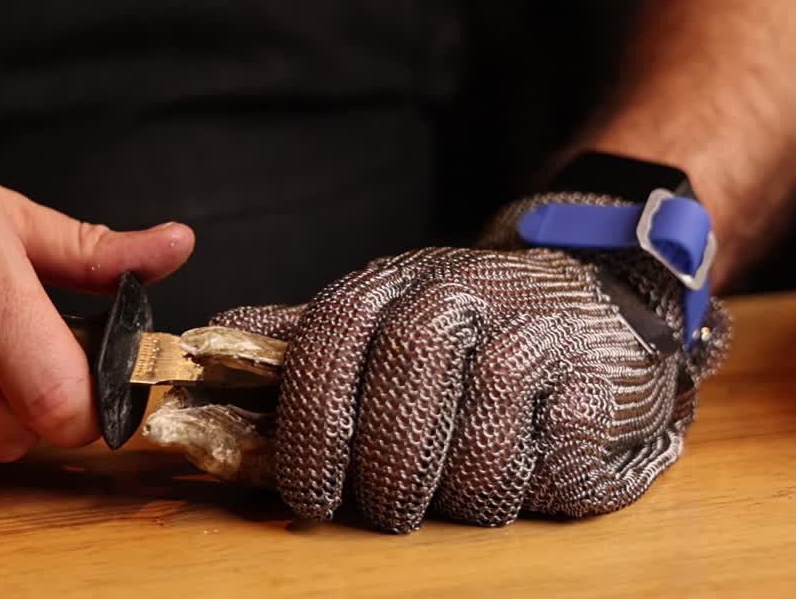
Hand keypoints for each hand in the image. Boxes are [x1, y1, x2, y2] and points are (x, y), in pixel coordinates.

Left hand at [212, 243, 728, 532]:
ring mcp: (530, 334)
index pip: (331, 336)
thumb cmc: (467, 326)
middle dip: (384, 469)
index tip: (308, 496)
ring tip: (450, 503)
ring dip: (458, 492)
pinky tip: (524, 480)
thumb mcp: (378, 315)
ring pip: (481, 434)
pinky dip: (532, 490)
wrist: (597, 297)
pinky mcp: (594, 381)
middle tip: (381, 513)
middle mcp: (457, 297)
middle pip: (407, 381)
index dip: (311, 421)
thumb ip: (299, 338)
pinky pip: (554, 458)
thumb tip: (205, 349)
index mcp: (388, 287)